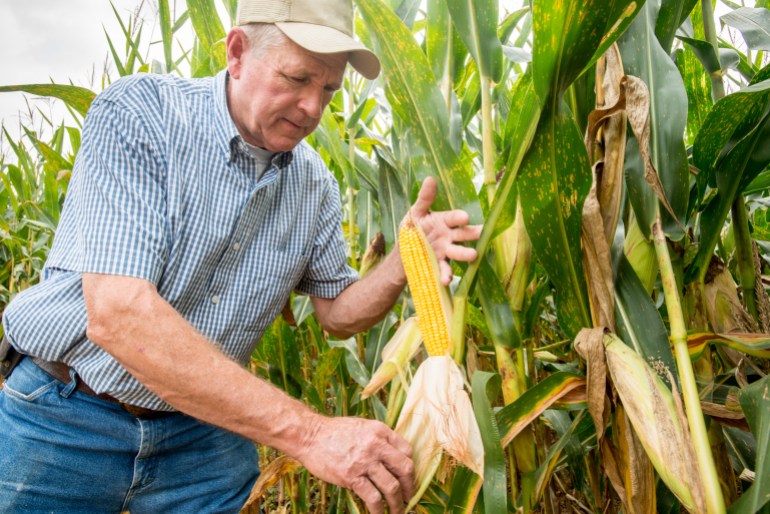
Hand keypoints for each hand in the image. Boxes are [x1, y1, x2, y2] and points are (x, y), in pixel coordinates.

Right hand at [298, 416, 414, 513]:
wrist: (309, 435)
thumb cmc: (334, 431)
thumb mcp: (362, 426)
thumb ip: (378, 438)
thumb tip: (392, 456)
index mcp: (380, 431)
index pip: (407, 451)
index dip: (410, 468)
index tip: (408, 479)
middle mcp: (376, 445)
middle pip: (405, 469)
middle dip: (410, 487)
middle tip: (409, 498)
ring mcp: (364, 461)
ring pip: (392, 487)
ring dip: (398, 504)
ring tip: (398, 512)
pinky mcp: (351, 476)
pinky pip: (373, 498)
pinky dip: (379, 510)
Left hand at [404, 176, 481, 284]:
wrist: (403, 253)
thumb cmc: (413, 230)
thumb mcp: (416, 213)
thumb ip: (424, 199)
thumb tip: (430, 179)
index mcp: (444, 221)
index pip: (453, 218)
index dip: (459, 217)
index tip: (465, 217)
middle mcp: (449, 236)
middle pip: (463, 234)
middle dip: (472, 234)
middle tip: (482, 233)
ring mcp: (446, 251)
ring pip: (458, 252)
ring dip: (465, 254)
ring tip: (472, 256)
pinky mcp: (440, 265)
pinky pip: (445, 269)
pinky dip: (446, 275)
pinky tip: (446, 279)